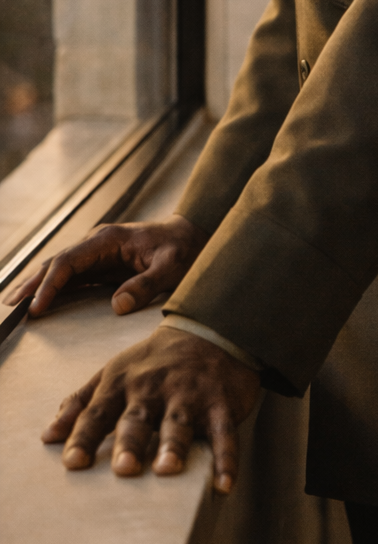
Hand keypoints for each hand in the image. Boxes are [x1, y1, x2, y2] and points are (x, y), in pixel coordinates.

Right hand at [3, 214, 207, 318]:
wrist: (193, 235)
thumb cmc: (183, 249)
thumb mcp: (171, 267)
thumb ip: (146, 284)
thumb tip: (117, 305)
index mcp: (107, 240)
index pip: (68, 262)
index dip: (50, 285)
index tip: (37, 308)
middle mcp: (97, 243)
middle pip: (56, 263)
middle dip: (32, 284)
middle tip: (11, 307)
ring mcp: (97, 253)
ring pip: (59, 268)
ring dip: (37, 285)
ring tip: (15, 304)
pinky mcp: (101, 264)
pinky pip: (71, 276)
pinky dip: (52, 287)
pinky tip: (40, 301)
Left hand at [42, 327, 260, 493]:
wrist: (209, 327)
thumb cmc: (154, 360)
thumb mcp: (114, 372)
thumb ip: (81, 403)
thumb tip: (47, 436)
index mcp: (123, 383)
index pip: (99, 412)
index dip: (84, 436)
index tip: (71, 462)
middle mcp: (154, 388)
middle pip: (139, 418)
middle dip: (130, 442)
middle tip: (123, 468)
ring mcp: (190, 395)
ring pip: (179, 423)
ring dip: (173, 446)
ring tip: (167, 469)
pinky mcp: (221, 404)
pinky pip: (224, 433)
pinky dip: (227, 458)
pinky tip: (224, 484)